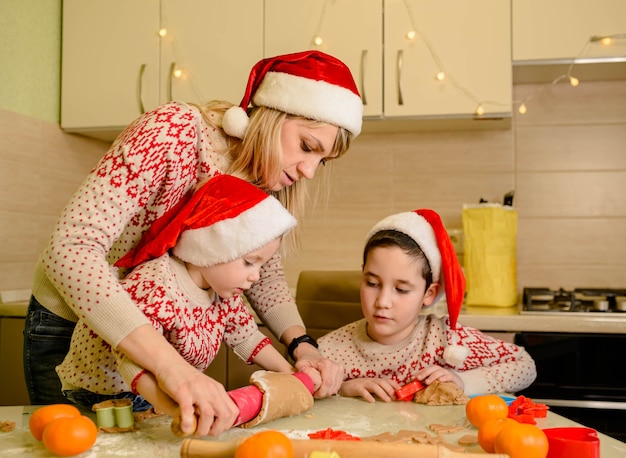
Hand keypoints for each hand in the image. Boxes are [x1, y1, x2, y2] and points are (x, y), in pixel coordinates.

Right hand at [118, 325, 238, 435]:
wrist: (170, 363)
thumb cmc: (185, 378)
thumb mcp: (204, 388)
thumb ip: (210, 402)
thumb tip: (213, 422)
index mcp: (217, 389)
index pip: (233, 412)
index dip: (226, 425)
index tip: (215, 429)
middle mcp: (210, 389)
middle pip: (224, 415)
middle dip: (216, 430)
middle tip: (205, 432)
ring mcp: (197, 390)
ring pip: (208, 414)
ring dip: (203, 429)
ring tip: (195, 432)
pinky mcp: (183, 391)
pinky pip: (188, 409)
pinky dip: (188, 422)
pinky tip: (185, 428)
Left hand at [293, 343, 344, 397]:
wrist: (311, 355)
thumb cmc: (306, 361)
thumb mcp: (300, 365)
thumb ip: (304, 372)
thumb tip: (310, 380)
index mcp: (326, 363)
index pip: (327, 383)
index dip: (321, 392)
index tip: (313, 394)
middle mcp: (335, 366)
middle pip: (332, 387)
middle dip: (323, 394)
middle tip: (315, 393)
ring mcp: (339, 369)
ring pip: (335, 388)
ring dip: (326, 392)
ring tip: (318, 390)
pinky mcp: (341, 373)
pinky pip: (337, 387)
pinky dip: (330, 390)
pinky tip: (323, 387)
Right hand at [338, 378, 400, 402]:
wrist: (345, 386)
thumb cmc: (360, 388)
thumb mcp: (372, 388)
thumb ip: (381, 391)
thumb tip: (393, 398)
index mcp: (376, 380)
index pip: (388, 380)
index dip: (395, 385)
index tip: (402, 392)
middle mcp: (371, 381)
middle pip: (382, 382)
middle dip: (390, 390)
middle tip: (396, 398)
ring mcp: (364, 383)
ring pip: (375, 386)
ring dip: (382, 393)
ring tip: (388, 401)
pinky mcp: (356, 388)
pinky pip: (363, 391)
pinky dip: (368, 396)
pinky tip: (372, 401)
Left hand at [416, 365, 464, 390]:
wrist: (458, 385)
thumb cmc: (444, 384)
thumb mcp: (434, 383)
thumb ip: (426, 383)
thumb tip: (415, 385)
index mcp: (435, 370)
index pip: (426, 370)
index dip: (419, 373)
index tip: (412, 378)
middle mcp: (440, 370)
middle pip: (432, 369)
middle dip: (424, 373)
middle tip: (418, 378)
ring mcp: (447, 373)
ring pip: (439, 372)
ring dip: (432, 376)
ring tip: (427, 382)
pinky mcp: (454, 378)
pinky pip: (449, 376)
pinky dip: (444, 378)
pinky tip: (440, 381)